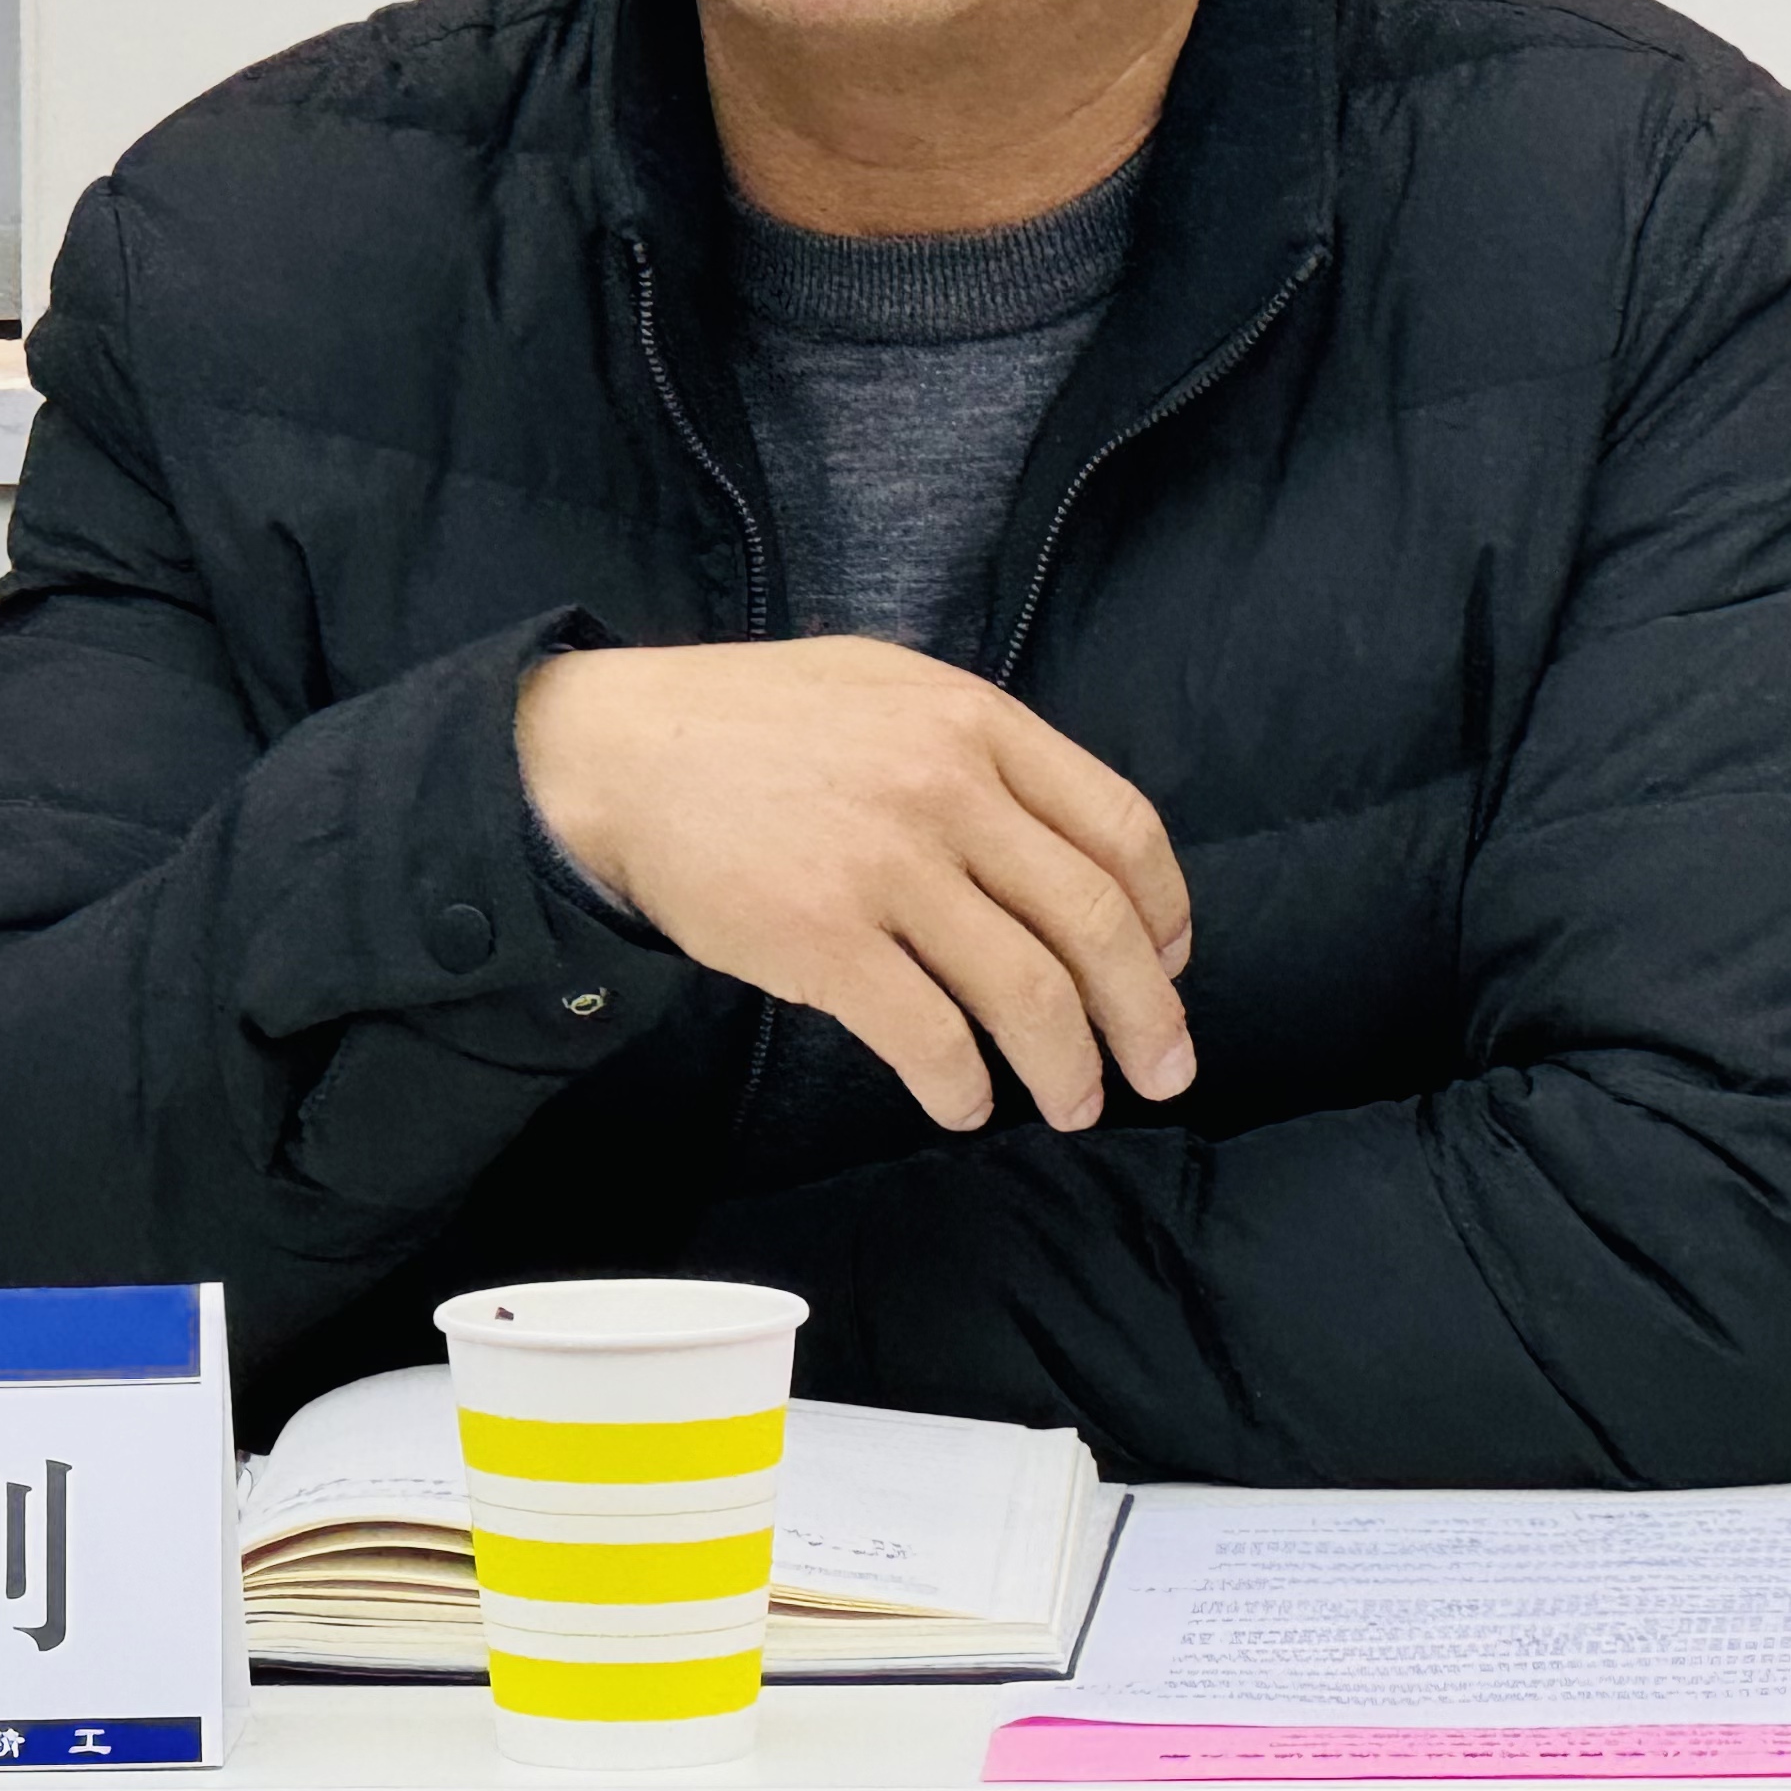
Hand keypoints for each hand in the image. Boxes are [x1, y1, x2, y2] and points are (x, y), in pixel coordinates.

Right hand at [515, 637, 1193, 1132]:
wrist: (619, 753)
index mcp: (975, 722)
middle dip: (1148, 1013)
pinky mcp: (824, 940)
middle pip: (1095, 923)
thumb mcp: (886, 687)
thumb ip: (978, 748)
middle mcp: (946, 789)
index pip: (1121, 827)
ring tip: (1076, 1102)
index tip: (1171, 963)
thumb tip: (1064, 845)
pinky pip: (930, 1038)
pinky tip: (964, 1102)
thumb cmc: (752, 724)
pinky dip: (964, 1088)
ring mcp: (886, 866)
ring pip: (1030, 993)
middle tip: (1164, 1069)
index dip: (1165, 912)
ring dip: (1070, 1067)